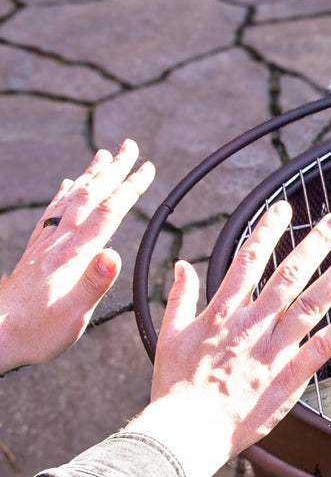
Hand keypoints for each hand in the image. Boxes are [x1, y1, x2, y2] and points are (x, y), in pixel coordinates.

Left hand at [0, 140, 154, 373]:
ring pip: (71, 198)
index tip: (148, 168)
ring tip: (103, 155)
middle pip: (90, 195)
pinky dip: (64, 193)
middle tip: (130, 146)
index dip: (130, 188)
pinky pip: (53, 212)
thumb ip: (94, 284)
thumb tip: (114, 256)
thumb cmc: (38, 330)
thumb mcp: (73, 314)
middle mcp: (58, 241)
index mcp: (74, 255)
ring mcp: (45, 243)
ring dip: (90, 175)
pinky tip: (69, 184)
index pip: (108, 213)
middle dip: (113, 170)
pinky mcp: (36, 250)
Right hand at [129, 201, 330, 476]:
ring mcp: (271, 349)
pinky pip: (321, 347)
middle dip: (314, 243)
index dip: (268, 230)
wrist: (185, 430)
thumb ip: (179, 297)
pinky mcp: (287, 377)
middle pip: (287, 274)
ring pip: (308, 304)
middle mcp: (250, 324)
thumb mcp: (167, 334)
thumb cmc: (175, 387)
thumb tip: (181, 265)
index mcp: (222, 311)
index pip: (248, 258)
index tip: (285, 207)